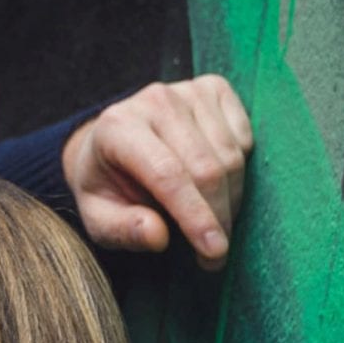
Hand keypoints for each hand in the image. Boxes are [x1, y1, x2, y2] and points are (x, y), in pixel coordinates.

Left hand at [61, 75, 253, 270]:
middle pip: (206, 168)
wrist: (112, 143)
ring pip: (231, 157)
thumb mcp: (99, 218)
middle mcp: (155, 100)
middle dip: (217, 218)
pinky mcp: (214, 88)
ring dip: (230, 201)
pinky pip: (245, 139)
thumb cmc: (107, 187)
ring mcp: (187, 90)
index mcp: (117, 127)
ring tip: (210, 222)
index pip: (168, 174)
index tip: (214, 252)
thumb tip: (158, 236)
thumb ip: (123, 230)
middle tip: (213, 254)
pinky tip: (214, 183)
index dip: (195, 216)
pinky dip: (238, 172)